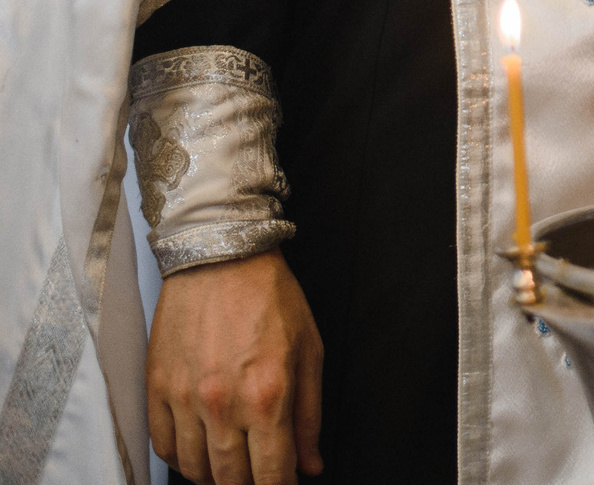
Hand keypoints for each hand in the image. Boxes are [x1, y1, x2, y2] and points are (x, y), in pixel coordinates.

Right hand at [147, 250, 322, 484]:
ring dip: (214, 475)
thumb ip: (309, 416)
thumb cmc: (270, 298)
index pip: (271, 474)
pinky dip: (181, 457)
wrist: (220, 258)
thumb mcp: (309, 351)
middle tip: (259, 473)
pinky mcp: (156, 389)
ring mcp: (183, 399)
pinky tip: (199, 448)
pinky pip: (162, 446)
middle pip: (229, 479)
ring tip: (231, 463)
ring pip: (194, 468)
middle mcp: (223, 404)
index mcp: (268, 395)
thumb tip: (310, 464)